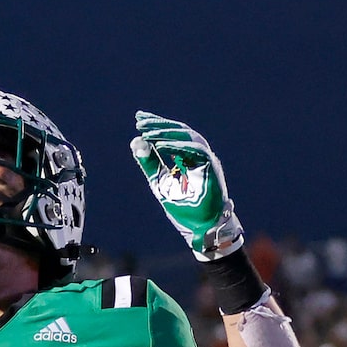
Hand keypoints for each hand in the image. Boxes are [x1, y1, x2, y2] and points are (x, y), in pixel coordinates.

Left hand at [130, 111, 245, 259]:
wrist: (201, 228)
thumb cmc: (184, 207)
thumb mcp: (159, 182)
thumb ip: (149, 163)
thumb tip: (135, 141)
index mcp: (186, 156)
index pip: (171, 134)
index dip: (156, 124)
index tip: (139, 118)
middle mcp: (197, 154)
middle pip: (179, 131)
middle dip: (159, 124)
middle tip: (140, 121)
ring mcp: (206, 159)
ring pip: (188, 136)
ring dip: (166, 133)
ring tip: (147, 132)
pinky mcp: (212, 166)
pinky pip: (195, 150)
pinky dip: (177, 147)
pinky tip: (159, 146)